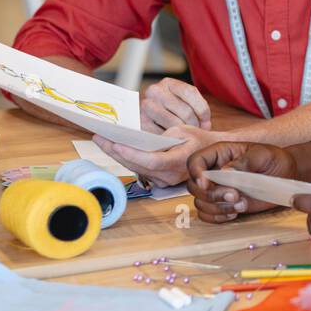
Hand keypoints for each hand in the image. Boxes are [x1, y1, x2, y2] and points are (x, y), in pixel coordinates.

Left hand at [92, 123, 225, 186]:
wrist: (212, 156)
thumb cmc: (198, 140)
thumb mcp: (183, 130)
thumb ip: (162, 136)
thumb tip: (140, 139)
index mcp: (177, 162)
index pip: (150, 160)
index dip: (132, 154)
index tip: (116, 143)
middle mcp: (169, 176)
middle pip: (137, 166)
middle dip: (115, 151)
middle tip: (99, 137)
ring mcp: (164, 181)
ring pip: (135, 168)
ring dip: (117, 155)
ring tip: (101, 141)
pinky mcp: (159, 181)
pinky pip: (139, 169)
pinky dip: (126, 158)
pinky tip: (114, 148)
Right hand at [140, 77, 211, 132]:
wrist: (143, 118)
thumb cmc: (170, 111)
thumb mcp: (182, 102)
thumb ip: (197, 109)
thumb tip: (205, 126)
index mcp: (168, 83)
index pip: (191, 93)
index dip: (203, 110)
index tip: (206, 122)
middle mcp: (155, 91)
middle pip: (186, 111)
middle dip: (195, 125)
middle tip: (196, 133)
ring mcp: (146, 106)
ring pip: (175, 123)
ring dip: (184, 133)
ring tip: (187, 136)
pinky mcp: (141, 122)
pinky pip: (164, 134)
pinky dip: (171, 140)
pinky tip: (173, 139)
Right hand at [185, 142, 297, 223]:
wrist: (286, 175)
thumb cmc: (274, 159)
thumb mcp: (262, 155)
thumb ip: (244, 162)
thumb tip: (224, 172)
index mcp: (219, 154)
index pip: (195, 161)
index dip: (196, 173)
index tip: (206, 184)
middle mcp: (214, 172)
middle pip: (194, 186)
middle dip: (212, 194)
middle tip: (235, 195)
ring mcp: (217, 190)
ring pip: (200, 202)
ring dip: (217, 207)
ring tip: (240, 203)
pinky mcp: (223, 205)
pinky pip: (208, 215)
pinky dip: (218, 217)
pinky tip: (235, 212)